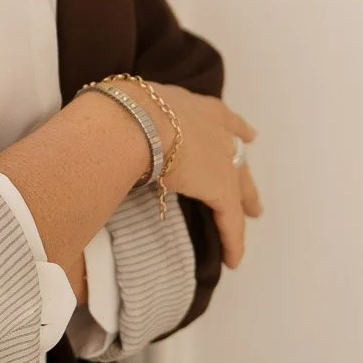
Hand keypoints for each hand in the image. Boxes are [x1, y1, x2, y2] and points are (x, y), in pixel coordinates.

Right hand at [137, 82, 262, 270]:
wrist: (133, 120)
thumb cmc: (122, 108)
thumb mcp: (131, 104)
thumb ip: (133, 116)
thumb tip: (111, 123)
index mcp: (191, 106)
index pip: (220, 117)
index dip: (234, 127)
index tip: (248, 135)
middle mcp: (213, 127)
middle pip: (235, 153)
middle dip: (243, 170)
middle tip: (251, 187)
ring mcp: (221, 157)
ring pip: (238, 187)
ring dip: (244, 203)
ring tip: (252, 216)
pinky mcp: (221, 188)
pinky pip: (231, 219)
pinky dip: (233, 239)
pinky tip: (233, 258)